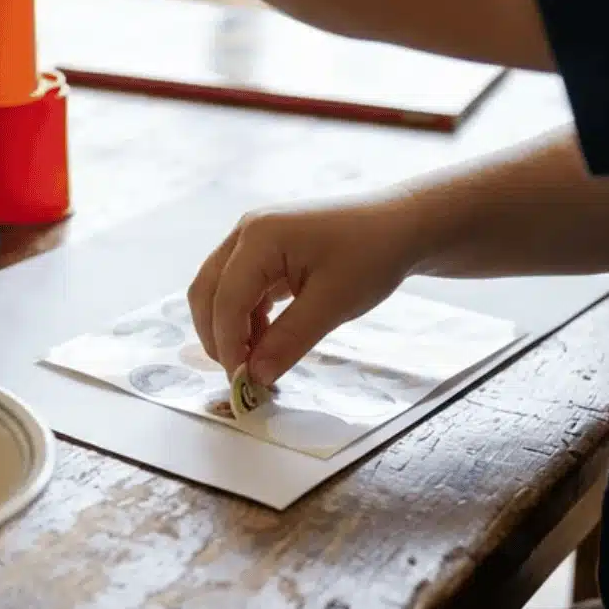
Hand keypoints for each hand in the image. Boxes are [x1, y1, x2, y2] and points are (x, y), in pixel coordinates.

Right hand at [188, 196, 427, 386]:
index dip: (228, 344)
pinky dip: (246, 317)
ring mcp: (253, 238)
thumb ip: (288, 340)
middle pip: (207, 291)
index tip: (242, 383)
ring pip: (219, 290)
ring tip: (255, 363)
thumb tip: (255, 377)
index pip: (226, 299)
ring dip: (230, 328)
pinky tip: (266, 341)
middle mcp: (246, 232)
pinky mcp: (265, 250)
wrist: (401, 225)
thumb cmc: (371, 256)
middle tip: (239, 376)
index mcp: (259, 238)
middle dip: (216, 336)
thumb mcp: (332, 304)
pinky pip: (241, 287)